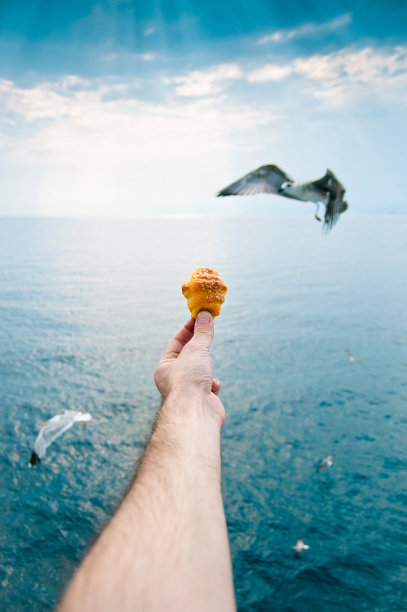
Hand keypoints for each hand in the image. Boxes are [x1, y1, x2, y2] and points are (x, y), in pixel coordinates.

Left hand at [154, 311, 224, 425]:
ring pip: (201, 371)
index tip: (200, 317)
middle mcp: (174, 379)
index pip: (176, 342)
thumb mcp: (196, 350)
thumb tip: (205, 316)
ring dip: (207, 367)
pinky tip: (212, 386)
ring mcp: (188, 390)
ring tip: (208, 365)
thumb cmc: (189, 380)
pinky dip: (213, 384)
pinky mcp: (202, 400)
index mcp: (165, 367)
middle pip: (189, 356)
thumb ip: (202, 333)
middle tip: (210, 330)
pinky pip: (209, 386)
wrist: (196, 412)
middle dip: (200, 346)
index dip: (188, 329)